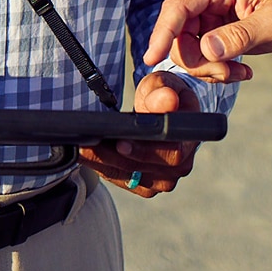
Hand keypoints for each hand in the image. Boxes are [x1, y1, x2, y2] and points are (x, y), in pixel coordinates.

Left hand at [80, 73, 200, 197]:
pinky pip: (120, 178)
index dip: (143, 151)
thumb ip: (162, 92)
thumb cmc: (165, 94)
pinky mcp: (146, 185)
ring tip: (81, 147)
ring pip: (127, 176)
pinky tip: (86, 154)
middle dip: (111, 156)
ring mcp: (163, 179)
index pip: (170, 155)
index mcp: (190, 141)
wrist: (166, 110)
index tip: (120, 142)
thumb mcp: (164, 84)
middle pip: (142, 168)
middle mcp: (180, 166)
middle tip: (86, 143)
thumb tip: (167, 100)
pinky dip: (101, 166)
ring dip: (101, 162)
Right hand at [141, 0, 271, 83]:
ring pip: (186, 49)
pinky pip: (198, 57)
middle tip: (226, 74)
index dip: (163, 31)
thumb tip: (207, 49)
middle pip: (178, 33)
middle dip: (198, 61)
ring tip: (239, 73)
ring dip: (209, 69)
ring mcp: (205, 14)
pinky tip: (239, 71)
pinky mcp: (208, 31)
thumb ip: (242, 35)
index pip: (179, 5)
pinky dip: (215, 70)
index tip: (152, 57)